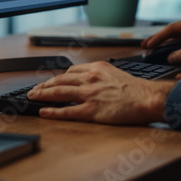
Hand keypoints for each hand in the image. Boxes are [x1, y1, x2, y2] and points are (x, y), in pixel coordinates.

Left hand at [27, 61, 175, 123]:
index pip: (70, 72)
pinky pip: (67, 111)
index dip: (57, 78)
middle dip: (44, 85)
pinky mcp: (92, 110)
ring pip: (59, 92)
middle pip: (60, 80)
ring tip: (33, 97)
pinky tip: (44, 111)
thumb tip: (89, 79)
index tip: (50, 81)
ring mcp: (89, 94)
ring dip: (43, 94)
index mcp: (96, 68)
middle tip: (34, 89)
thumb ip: (100, 75)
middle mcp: (90, 79)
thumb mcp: (116, 72)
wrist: (147, 98)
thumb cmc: (136, 89)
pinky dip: (53, 111)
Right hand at [141, 15, 180, 64]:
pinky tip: (168, 53)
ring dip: (166, 44)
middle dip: (159, 39)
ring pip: (177, 38)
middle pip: (172, 33)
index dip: (158, 37)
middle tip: (145, 46)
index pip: (171, 29)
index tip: (148, 45)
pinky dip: (175, 48)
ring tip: (153, 49)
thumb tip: (171, 58)